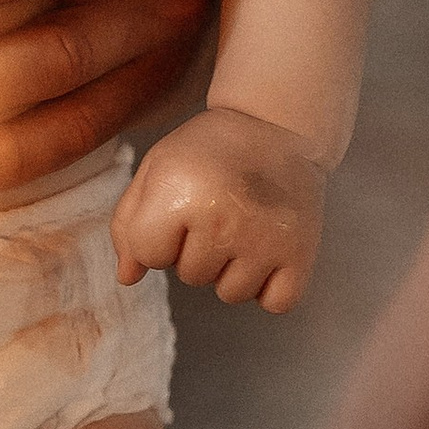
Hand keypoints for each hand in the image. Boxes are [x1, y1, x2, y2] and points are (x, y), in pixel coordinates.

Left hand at [113, 105, 325, 314]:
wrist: (274, 125)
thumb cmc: (208, 149)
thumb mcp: (156, 169)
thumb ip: (129, 224)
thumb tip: (128, 277)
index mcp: (179, 194)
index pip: (149, 255)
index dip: (158, 237)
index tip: (177, 210)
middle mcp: (222, 219)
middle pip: (190, 276)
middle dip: (195, 250)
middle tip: (216, 210)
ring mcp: (265, 240)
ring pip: (230, 293)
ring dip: (231, 270)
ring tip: (241, 227)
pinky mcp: (300, 253)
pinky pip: (275, 303)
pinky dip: (270, 287)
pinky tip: (266, 252)